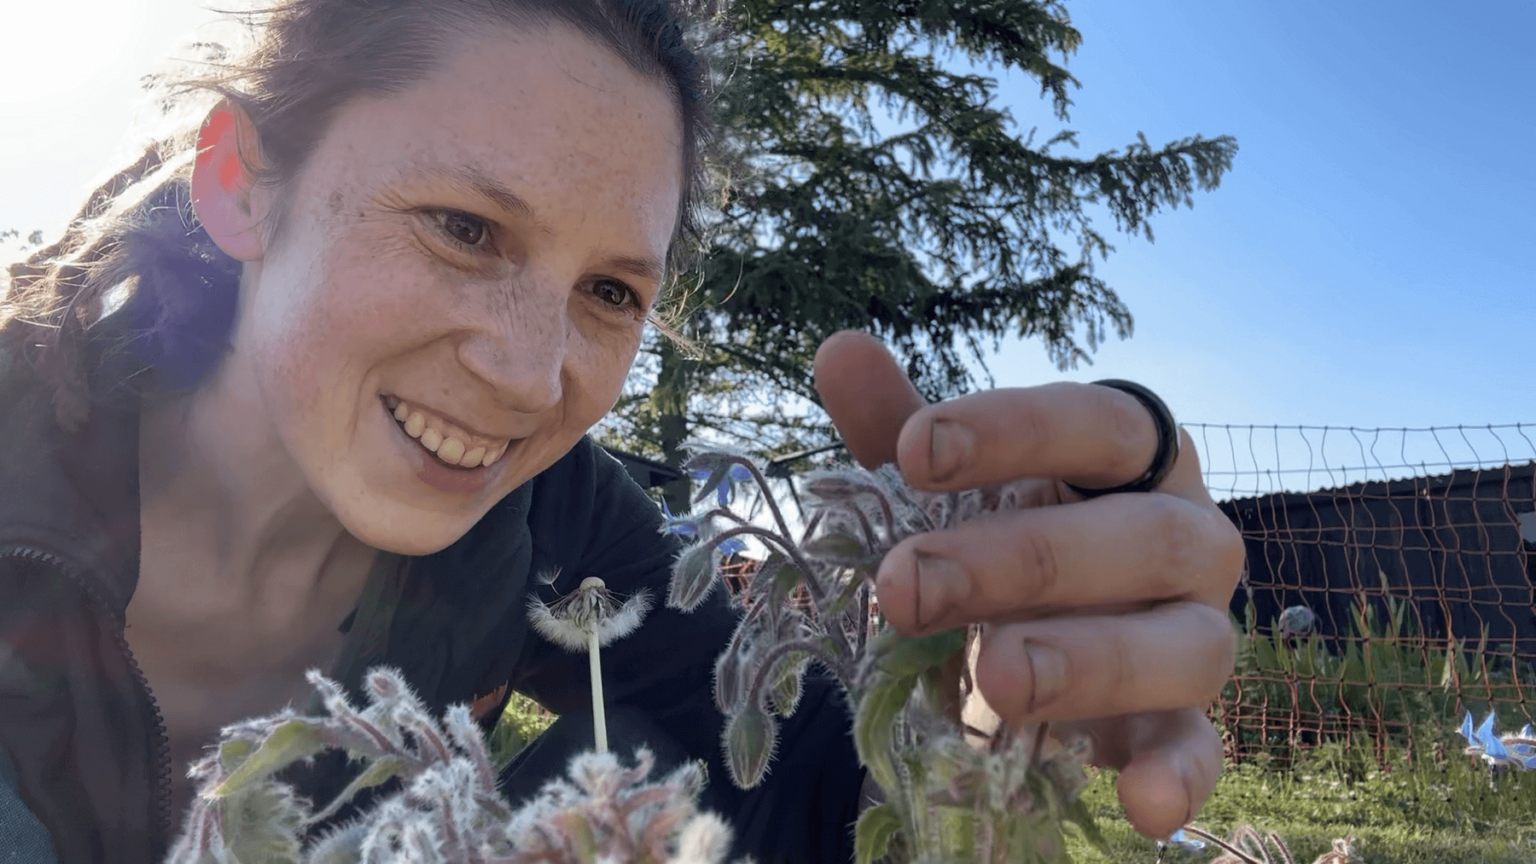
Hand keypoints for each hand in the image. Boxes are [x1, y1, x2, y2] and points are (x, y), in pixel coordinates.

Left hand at [812, 331, 1244, 839]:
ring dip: (1088, 661)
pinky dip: (1182, 776)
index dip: (1013, 431)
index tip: (912, 453)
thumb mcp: (944, 487)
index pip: (1098, 423)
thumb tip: (839, 350)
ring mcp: (1199, 635)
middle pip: (1139, 536)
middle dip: (1020, 559)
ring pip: (1186, 644)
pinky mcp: (1190, 725)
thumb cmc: (998, 535)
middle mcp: (1188, 539)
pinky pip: (1206, 751)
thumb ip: (900, 425)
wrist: (1039, 635)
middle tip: (905, 584)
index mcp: (1134, 460)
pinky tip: (1144, 807)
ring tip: (991, 677)